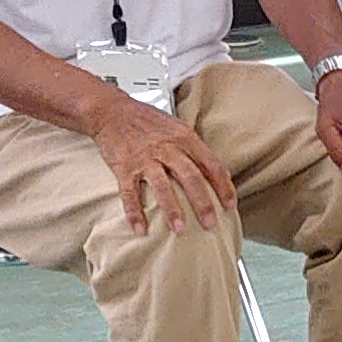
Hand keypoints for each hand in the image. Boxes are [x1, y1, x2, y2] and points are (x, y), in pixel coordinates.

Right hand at [91, 93, 237, 233]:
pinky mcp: (124, 167)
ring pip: (162, 186)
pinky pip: (130, 193)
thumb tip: (213, 171)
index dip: (223, 186)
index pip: (211, 164)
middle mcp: (166, 148)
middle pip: (191, 177)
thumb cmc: (146, 120)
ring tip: (180, 229)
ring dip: (172, 210)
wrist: (111, 111)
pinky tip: (140, 229)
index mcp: (183, 138)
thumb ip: (193, 148)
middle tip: (211, 223)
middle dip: (203, 203)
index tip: (230, 205)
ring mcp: (144, 158)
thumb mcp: (176, 127)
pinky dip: (134, 213)